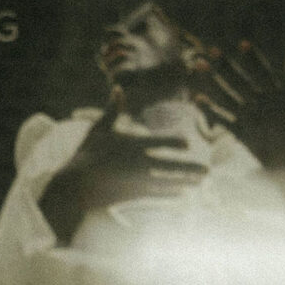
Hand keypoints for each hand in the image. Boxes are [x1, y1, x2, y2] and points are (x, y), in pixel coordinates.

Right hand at [39, 109, 206, 243]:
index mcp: (132, 144)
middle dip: (190, 168)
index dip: (175, 142)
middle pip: (171, 165)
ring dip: (186, 182)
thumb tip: (118, 88)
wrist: (76, 186)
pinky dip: (171, 194)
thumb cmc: (86, 155)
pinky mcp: (134, 196)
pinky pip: (158, 194)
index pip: (160, 142)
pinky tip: (183, 194)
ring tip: (201, 183)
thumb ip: (112, 109)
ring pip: (168, 182)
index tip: (189, 144)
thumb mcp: (98, 129)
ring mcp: (138, 181)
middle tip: (208, 170)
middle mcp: (139, 163)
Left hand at [195, 41, 284, 173]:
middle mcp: (261, 105)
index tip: (242, 43)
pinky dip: (210, 110)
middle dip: (225, 66)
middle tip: (211, 50)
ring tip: (198, 65)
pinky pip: (223, 120)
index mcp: (275, 95)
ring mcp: (250, 119)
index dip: (253, 58)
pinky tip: (197, 98)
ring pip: (227, 97)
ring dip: (212, 81)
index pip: (263, 73)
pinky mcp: (242, 133)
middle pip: (240, 82)